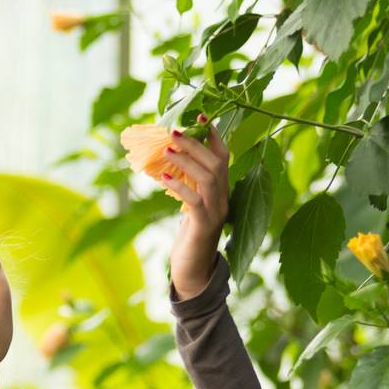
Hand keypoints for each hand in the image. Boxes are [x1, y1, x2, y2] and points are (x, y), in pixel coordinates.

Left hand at [160, 120, 230, 299]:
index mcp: (222, 192)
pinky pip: (195, 201)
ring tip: (167, 149)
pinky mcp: (205, 226)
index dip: (213, 136)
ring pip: (207, 178)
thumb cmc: (189, 240)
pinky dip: (180, 186)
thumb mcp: (189, 208)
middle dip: (196, 143)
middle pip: (216, 164)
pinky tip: (164, 177)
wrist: (193, 274)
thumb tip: (169, 161)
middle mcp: (224, 199)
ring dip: (186, 160)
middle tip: (175, 130)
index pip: (223, 157)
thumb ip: (188, 187)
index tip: (200, 115)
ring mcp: (217, 213)